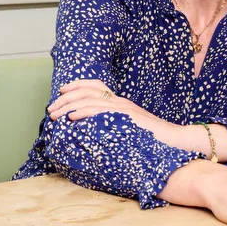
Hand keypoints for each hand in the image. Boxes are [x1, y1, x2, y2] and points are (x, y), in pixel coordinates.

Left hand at [48, 79, 169, 136]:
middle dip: (66, 99)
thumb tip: (96, 133)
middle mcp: (120, 101)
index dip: (77, 85)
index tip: (62, 91)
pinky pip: (100, 111)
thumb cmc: (153, 139)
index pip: (96, 86)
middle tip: (51, 108)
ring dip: (68, 107)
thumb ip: (115, 126)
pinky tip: (71, 118)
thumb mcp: (130, 129)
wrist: (174, 140)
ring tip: (55, 115)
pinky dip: (83, 112)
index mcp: (120, 103)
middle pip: (87, 91)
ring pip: (89, 100)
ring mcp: (122, 108)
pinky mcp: (124, 117)